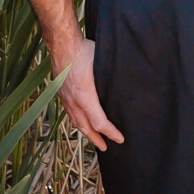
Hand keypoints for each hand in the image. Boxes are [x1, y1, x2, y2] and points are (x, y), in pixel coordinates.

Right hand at [52, 36, 124, 150]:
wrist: (62, 44)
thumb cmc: (84, 51)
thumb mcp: (103, 63)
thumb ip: (114, 77)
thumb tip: (132, 81)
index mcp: (85, 96)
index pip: (99, 122)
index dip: (110, 133)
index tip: (120, 139)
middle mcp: (73, 101)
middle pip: (85, 127)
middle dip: (97, 139)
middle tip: (106, 148)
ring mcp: (65, 98)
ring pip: (75, 121)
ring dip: (86, 132)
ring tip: (93, 138)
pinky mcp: (61, 93)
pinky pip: (69, 113)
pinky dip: (77, 121)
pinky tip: (81, 121)